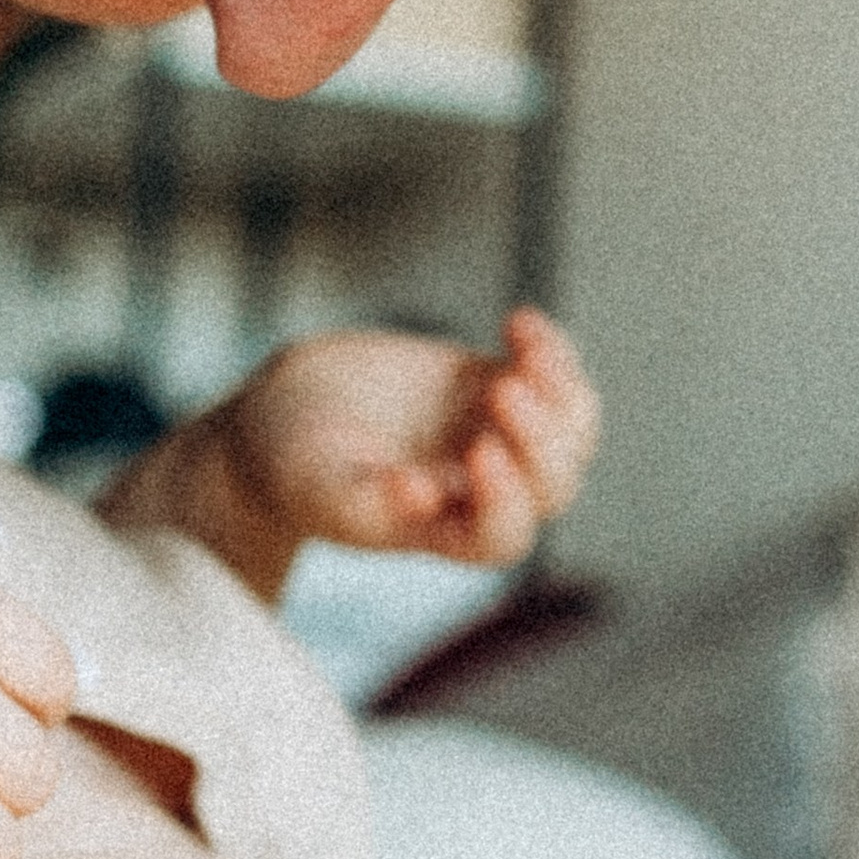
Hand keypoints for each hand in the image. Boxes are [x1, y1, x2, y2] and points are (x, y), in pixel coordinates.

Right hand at [217, 308, 598, 570]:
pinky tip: (517, 323)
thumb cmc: (295, 466)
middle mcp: (482, 493)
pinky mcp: (494, 388)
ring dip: (562, 391)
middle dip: (540, 438)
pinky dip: (549, 348)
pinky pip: (551, 375)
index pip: (502, 536)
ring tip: (528, 350)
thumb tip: (421, 495)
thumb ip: (365, 497)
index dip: (506, 500)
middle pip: (552, 484)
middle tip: (503, 389)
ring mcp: (497, 438)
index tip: (481, 451)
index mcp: (444, 532)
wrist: (288, 414)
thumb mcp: (318, 486)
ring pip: (570, 432)